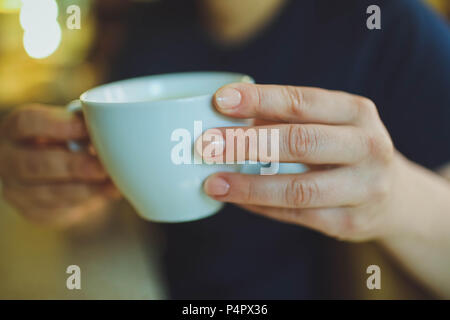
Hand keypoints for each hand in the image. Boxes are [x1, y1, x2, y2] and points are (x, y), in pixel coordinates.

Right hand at [0, 104, 120, 227]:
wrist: (59, 169)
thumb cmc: (68, 138)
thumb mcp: (72, 124)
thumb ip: (86, 123)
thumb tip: (114, 127)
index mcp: (15, 130)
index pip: (26, 123)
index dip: (57, 125)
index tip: (87, 128)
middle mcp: (8, 160)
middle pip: (34, 164)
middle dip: (73, 167)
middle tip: (102, 168)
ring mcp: (18, 190)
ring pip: (49, 194)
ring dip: (86, 190)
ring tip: (114, 184)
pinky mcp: (35, 213)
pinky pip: (60, 211)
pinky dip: (87, 203)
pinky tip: (107, 193)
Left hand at [201, 83, 404, 240]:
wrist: (394, 196)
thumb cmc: (347, 150)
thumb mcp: (330, 124)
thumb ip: (286, 119)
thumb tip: (227, 118)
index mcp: (357, 112)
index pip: (302, 102)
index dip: (260, 100)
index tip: (220, 100)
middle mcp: (367, 147)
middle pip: (301, 143)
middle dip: (248, 143)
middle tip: (207, 145)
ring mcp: (363, 189)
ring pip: (298, 189)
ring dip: (249, 186)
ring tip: (213, 183)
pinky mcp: (350, 223)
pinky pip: (296, 215)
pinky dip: (262, 207)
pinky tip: (236, 199)